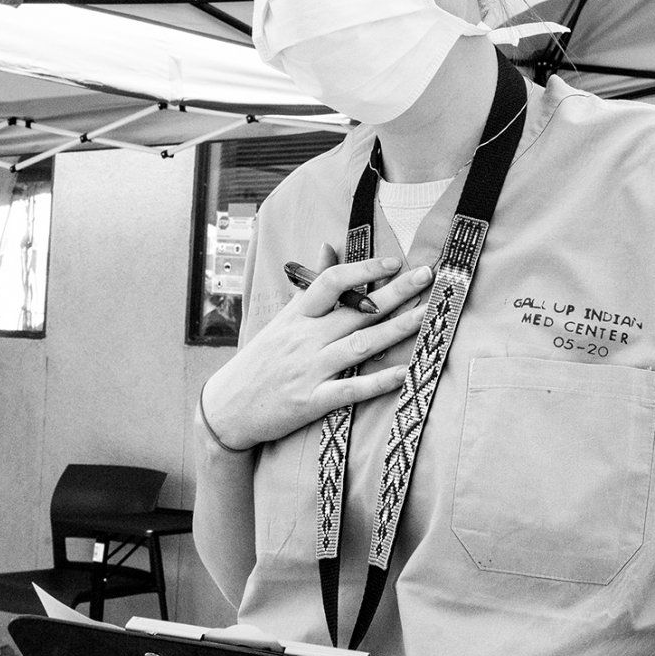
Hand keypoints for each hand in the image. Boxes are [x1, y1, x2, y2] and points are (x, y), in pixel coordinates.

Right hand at [201, 244, 431, 451]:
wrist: (226, 409)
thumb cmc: (260, 360)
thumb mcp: (282, 318)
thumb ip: (310, 284)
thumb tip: (329, 247)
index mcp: (297, 316)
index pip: (331, 282)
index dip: (364, 269)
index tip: (394, 261)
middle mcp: (305, 339)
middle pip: (356, 311)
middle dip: (395, 292)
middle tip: (428, 276)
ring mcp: (309, 370)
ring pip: (359, 345)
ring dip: (396, 330)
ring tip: (426, 316)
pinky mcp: (312, 402)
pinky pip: (350, 390)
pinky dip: (378, 382)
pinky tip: (404, 373)